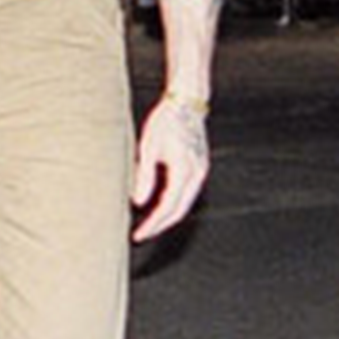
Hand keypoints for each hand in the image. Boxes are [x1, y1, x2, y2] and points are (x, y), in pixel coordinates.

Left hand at [132, 96, 209, 242]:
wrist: (186, 103)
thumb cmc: (164, 121)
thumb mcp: (148, 147)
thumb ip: (144, 176)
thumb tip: (137, 202)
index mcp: (184, 170)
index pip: (168, 207)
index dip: (153, 224)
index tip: (138, 235)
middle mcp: (197, 174)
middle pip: (179, 210)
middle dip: (160, 225)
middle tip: (141, 235)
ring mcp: (201, 171)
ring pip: (185, 203)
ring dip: (167, 216)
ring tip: (148, 225)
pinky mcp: (199, 167)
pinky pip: (187, 192)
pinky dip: (174, 203)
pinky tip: (159, 206)